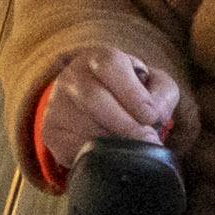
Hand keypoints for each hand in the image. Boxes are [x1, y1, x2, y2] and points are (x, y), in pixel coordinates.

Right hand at [34, 42, 185, 174]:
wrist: (94, 104)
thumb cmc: (130, 93)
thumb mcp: (153, 84)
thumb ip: (163, 93)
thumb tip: (156, 114)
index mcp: (99, 59)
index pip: (110, 65)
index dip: (133, 93)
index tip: (151, 116)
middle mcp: (72, 77)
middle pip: (94, 98)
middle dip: (126, 124)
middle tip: (147, 141)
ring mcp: (58, 104)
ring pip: (84, 127)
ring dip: (114, 142)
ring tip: (132, 148)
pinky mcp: (51, 131)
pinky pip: (72, 148)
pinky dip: (97, 155)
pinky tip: (110, 154)